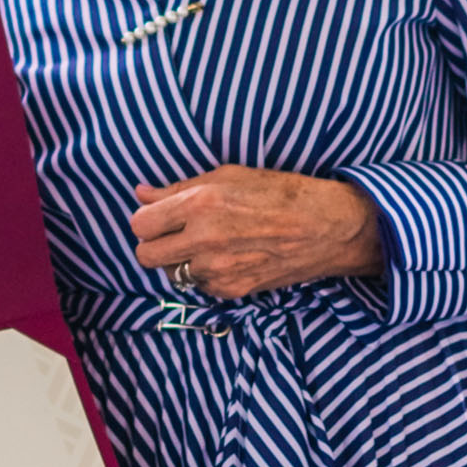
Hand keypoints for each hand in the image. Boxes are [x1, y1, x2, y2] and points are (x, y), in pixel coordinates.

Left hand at [130, 165, 382, 297]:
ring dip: (179, 260)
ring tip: (204, 243)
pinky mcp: (233, 290)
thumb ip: (178, 188)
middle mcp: (205, 240)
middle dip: (153, 243)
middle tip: (172, 232)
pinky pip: (199, 285)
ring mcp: (219, 270)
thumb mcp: (227, 176)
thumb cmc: (279, 192)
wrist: (326, 227)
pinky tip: (225, 256)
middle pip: (145, 256)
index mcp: (200, 205)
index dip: (146, 218)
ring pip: (171, 273)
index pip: (140, 224)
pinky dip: (204, 274)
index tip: (158, 214)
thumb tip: (141, 192)